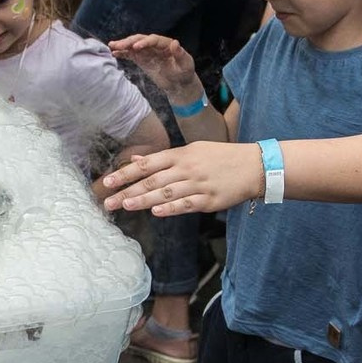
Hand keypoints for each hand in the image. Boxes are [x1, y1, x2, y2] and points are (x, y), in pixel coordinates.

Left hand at [102, 141, 263, 215]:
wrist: (254, 166)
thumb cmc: (221, 157)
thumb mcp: (193, 150)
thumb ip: (164, 158)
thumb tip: (137, 160)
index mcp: (181, 155)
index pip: (147, 164)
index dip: (126, 173)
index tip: (107, 181)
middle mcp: (187, 168)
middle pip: (152, 180)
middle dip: (128, 190)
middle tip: (109, 201)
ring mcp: (198, 184)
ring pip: (166, 192)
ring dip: (144, 199)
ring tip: (126, 205)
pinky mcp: (210, 199)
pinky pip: (187, 204)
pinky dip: (171, 208)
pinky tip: (156, 212)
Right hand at [109, 33, 202, 104]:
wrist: (179, 83)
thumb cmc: (185, 72)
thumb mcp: (186, 64)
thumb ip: (180, 54)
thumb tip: (175, 43)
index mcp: (166, 44)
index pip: (153, 40)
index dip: (144, 42)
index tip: (136, 47)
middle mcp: (155, 45)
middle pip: (140, 40)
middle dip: (129, 42)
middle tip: (118, 45)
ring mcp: (148, 52)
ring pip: (134, 46)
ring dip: (123, 45)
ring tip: (112, 46)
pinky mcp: (142, 60)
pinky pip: (131, 55)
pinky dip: (123, 53)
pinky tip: (114, 53)